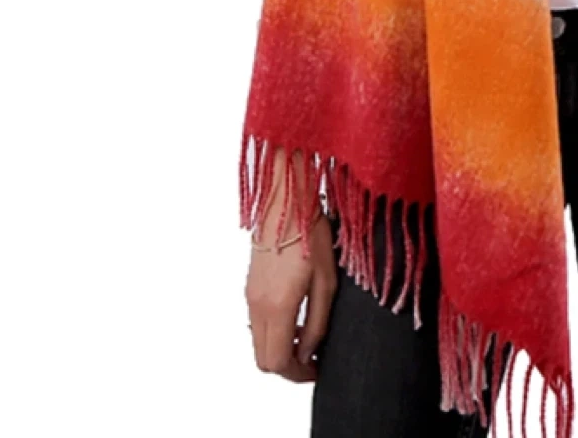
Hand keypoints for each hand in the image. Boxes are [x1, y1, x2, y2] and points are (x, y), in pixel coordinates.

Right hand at [246, 212, 336, 383]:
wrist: (287, 203)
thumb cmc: (312, 236)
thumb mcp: (327, 283)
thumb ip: (317, 323)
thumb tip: (309, 352)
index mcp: (277, 307)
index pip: (278, 362)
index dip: (298, 374)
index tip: (317, 369)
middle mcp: (257, 306)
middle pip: (263, 359)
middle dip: (287, 366)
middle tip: (312, 357)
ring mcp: (250, 296)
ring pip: (258, 342)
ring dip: (279, 348)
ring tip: (307, 333)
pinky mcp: (250, 286)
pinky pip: (256, 323)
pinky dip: (273, 331)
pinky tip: (294, 314)